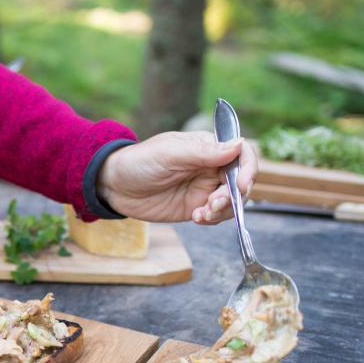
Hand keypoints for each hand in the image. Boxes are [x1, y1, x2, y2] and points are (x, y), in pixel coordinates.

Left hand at [97, 131, 257, 224]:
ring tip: (202, 213)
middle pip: (240, 181)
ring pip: (232, 201)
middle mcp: (211, 168)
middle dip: (234, 196)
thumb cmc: (139, 162)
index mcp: (208, 148)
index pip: (241, 154)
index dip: (248, 169)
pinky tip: (196, 218)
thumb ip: (203, 152)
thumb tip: (238, 143)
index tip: (242, 185)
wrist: (115, 186)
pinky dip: (212, 219)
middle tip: (214, 204)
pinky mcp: (195, 207)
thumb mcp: (169, 154)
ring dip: (224, 210)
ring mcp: (204, 189)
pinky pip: (215, 215)